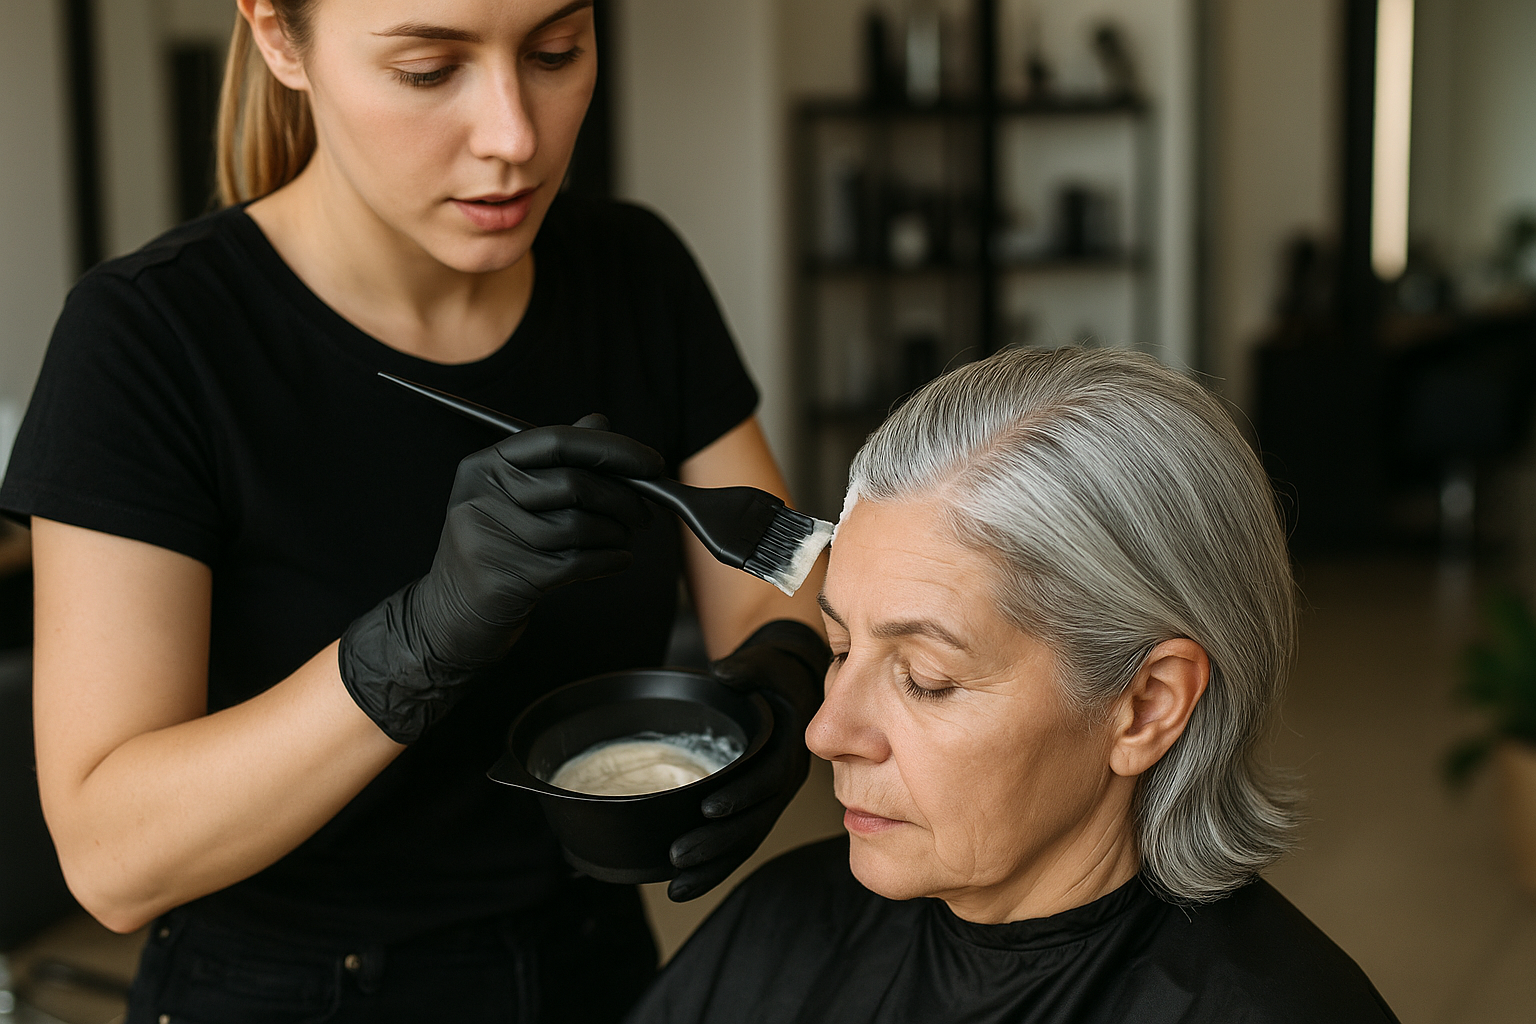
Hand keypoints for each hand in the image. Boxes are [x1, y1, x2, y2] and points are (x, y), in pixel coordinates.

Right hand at [339, 415, 664, 743]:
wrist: (450, 614)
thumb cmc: (496, 548)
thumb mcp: (515, 497)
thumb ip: (557, 460)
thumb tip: (599, 421)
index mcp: (484, 464)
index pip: (557, 441)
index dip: (611, 449)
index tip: (651, 463)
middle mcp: (480, 495)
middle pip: (573, 484)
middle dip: (623, 498)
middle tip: (643, 513)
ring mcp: (488, 537)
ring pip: (579, 526)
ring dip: (616, 535)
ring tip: (621, 540)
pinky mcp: (504, 579)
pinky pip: (577, 563)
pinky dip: (610, 561)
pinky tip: (618, 561)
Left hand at [667, 620, 829, 901]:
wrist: (795, 689)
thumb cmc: (776, 677)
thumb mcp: (767, 664)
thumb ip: (747, 668)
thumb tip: (723, 672)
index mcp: (789, 749)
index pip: (767, 779)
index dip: (741, 794)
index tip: (709, 808)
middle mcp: (785, 781)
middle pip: (754, 821)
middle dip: (717, 844)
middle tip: (678, 856)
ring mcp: (773, 800)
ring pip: (747, 841)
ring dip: (713, 866)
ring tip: (677, 887)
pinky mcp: (759, 809)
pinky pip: (741, 843)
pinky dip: (716, 866)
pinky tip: (685, 884)